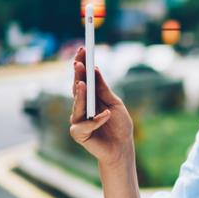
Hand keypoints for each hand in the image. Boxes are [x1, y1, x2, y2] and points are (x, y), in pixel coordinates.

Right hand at [69, 47, 134, 166]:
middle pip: (77, 88)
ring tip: (83, 83)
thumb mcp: (115, 104)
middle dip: (78, 75)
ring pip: (77, 105)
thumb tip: (95, 69)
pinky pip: (84, 125)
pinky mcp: (79, 133)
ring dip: (80, 94)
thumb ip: (104, 90)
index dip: (82, 64)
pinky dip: (96, 120)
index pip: (83, 77)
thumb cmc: (120, 126)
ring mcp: (78, 120)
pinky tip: (106, 115)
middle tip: (79, 62)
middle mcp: (81, 106)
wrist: (122, 148)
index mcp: (90, 97)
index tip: (83, 49)